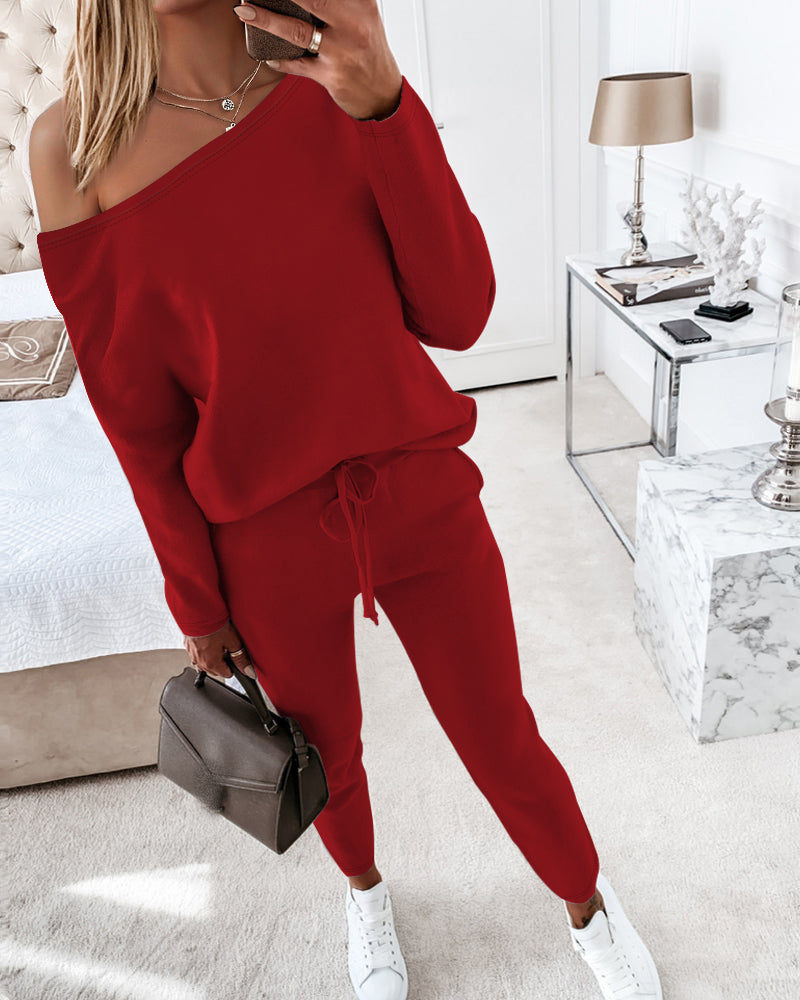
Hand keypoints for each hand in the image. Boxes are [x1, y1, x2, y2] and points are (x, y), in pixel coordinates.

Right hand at [184, 620, 256, 679]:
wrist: (197, 610)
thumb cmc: (213, 624)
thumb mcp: (232, 641)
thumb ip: (240, 657)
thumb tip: (248, 670)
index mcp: (211, 663)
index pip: (226, 674)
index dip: (234, 666)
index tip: (236, 657)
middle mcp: (199, 661)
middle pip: (215, 670)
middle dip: (223, 662)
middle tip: (228, 648)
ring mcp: (192, 654)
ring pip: (205, 663)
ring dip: (212, 658)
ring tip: (218, 643)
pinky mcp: (187, 645)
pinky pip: (197, 654)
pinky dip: (203, 651)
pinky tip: (208, 639)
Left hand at [232, 0, 402, 120]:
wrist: (382, 92)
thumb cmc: (367, 49)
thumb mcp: (362, 16)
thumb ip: (338, 3)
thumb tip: (304, 2)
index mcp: (362, 4)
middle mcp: (353, 25)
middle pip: (310, 0)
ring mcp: (341, 52)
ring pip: (297, 31)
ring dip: (266, 20)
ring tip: (244, 11)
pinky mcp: (331, 76)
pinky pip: (297, 65)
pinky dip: (280, 59)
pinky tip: (268, 55)